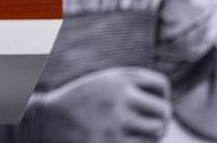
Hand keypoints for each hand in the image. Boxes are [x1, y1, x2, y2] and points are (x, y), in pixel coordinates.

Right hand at [29, 67, 171, 141]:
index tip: (149, 102)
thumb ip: (134, 84)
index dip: (161, 95)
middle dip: (161, 118)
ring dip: (152, 134)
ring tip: (137, 132)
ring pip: (157, 131)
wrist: (49, 120)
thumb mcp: (105, 81)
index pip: (161, 85)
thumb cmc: (82, 101)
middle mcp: (119, 98)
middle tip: (149, 123)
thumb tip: (168, 105)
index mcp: (118, 79)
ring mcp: (116, 123)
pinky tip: (126, 139)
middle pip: (164, 111)